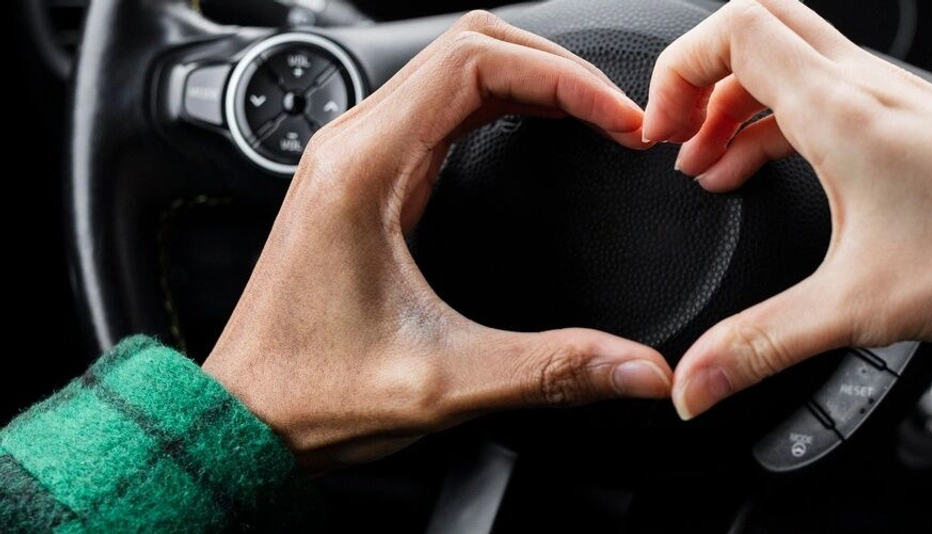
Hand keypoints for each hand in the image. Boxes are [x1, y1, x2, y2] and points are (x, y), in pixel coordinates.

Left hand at [202, 12, 671, 473]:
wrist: (245, 420)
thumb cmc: (309, 392)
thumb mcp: (444, 383)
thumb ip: (553, 370)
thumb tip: (641, 368)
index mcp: (364, 169)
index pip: (474, 61)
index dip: (562, 78)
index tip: (619, 119)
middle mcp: (354, 148)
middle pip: (469, 46)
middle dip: (556, 68)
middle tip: (618, 114)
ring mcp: (357, 158)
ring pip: (455, 69)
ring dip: (531, 79)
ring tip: (595, 116)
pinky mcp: (366, 180)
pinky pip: (443, 106)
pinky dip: (504, 103)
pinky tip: (541, 131)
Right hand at [643, 0, 931, 419]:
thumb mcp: (858, 307)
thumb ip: (763, 345)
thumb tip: (696, 381)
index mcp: (838, 109)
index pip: (733, 31)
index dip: (676, 70)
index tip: (657, 132)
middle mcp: (865, 86)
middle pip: (758, 25)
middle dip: (702, 74)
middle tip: (676, 130)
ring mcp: (892, 97)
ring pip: (792, 59)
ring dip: (738, 102)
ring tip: (712, 164)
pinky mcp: (912, 121)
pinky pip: (825, 93)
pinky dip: (780, 121)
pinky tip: (775, 172)